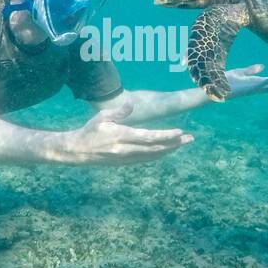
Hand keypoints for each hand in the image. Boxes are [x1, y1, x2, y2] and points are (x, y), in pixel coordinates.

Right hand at [66, 103, 192, 164]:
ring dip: (169, 150)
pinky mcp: (125, 163)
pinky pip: (146, 159)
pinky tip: (167, 151)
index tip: (179, 132)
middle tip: (190, 138)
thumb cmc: (90, 130)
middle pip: (155, 148)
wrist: (78, 151)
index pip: (149, 137)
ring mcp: (126, 158)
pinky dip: (158, 155)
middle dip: (174, 144)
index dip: (166, 136)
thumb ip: (118, 111)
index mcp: (121, 136)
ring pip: (153, 155)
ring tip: (183, 143)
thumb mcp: (102, 116)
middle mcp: (126, 150)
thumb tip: (131, 104)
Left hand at [224, 63, 267, 98]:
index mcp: (254, 83)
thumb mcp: (241, 72)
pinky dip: (265, 82)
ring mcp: (251, 89)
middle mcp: (254, 87)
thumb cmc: (226, 81)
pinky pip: (257, 86)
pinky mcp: (245, 89)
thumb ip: (251, 70)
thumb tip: (263, 66)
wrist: (215, 86)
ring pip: (267, 87)